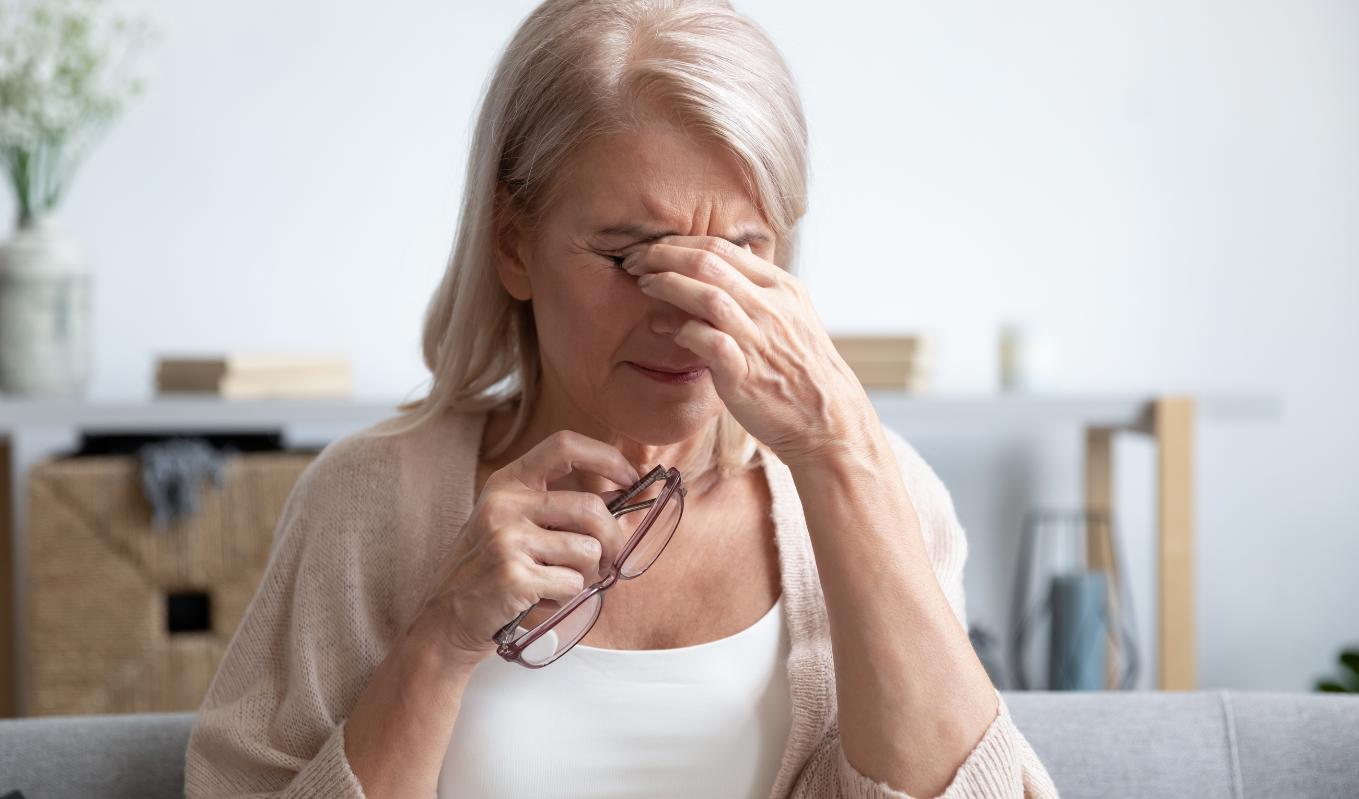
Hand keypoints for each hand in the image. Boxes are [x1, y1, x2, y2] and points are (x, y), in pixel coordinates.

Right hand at [409, 430, 638, 667]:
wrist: (446, 618)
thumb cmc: (490, 570)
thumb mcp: (512, 523)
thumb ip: (558, 508)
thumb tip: (622, 500)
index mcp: (508, 483)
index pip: (564, 446)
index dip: (606, 457)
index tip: (630, 478)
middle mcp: (505, 504)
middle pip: (591, 508)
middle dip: (615, 539)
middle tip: (612, 560)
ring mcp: (506, 539)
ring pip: (588, 551)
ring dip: (587, 575)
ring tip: (558, 582)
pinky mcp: (513, 576)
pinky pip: (573, 584)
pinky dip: (567, 597)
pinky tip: (541, 598)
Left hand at [622, 235, 873, 464]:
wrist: (827, 419)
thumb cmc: (802, 368)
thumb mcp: (793, 314)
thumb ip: (762, 285)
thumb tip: (740, 251)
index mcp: (781, 287)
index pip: (722, 247)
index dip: (680, 243)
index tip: (653, 249)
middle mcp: (771, 307)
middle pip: (709, 263)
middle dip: (663, 256)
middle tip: (635, 261)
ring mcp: (759, 339)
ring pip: (708, 297)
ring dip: (669, 286)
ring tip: (644, 285)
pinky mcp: (745, 374)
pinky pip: (709, 342)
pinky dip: (684, 331)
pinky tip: (668, 331)